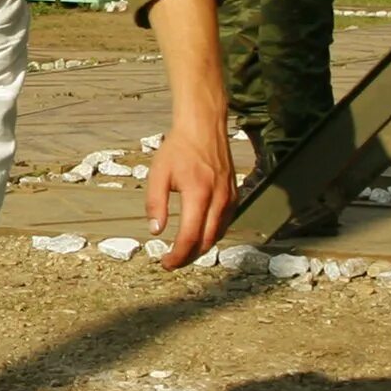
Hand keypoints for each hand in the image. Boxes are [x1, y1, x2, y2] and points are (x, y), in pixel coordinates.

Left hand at [146, 115, 236, 267]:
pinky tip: (198, 235)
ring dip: (200, 248)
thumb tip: (156, 230)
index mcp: (199, 195)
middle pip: (206, 242)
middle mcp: (219, 200)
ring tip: (183, 252)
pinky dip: (211, 235)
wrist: (204, 127)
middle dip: (188, 257)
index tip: (165, 262)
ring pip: (217, 235)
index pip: (190, 237)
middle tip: (172, 262)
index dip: (177, 256)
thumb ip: (155, 204)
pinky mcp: (235, 195)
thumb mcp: (158, 174)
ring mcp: (230, 198)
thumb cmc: (179, 148)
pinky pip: (225, 224)